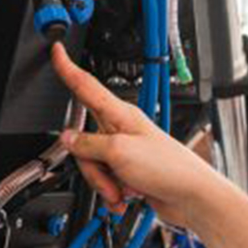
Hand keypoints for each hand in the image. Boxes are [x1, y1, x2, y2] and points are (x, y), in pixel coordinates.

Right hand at [51, 44, 222, 228]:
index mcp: (119, 114)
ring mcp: (123, 150)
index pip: (85, 85)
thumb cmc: (168, 167)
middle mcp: (120, 129)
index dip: (68, 67)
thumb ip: (87, 144)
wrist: (191, 197)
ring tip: (123, 190)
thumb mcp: (119, 152)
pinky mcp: (127, 171)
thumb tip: (67, 139)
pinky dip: (112, 193)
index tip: (56, 49)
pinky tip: (126, 197)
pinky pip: (105, 181)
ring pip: (92, 165)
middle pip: (82, 141)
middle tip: (109, 177)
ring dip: (104, 184)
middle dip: (91, 167)